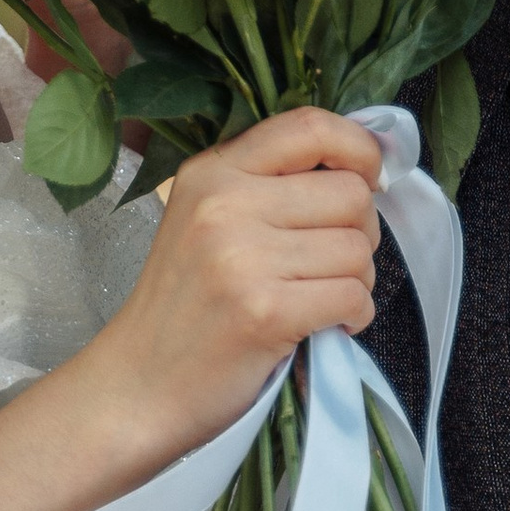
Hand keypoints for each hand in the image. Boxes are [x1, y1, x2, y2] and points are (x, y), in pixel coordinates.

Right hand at [88, 110, 382, 458]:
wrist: (139, 384)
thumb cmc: (184, 306)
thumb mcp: (205, 220)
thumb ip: (268, 185)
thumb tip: (363, 170)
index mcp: (211, 171)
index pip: (310, 126)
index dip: (360, 148)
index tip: (370, 177)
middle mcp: (224, 203)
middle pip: (350, 193)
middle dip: (361, 232)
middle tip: (332, 262)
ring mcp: (243, 257)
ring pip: (358, 249)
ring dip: (357, 280)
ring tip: (320, 298)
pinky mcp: (264, 311)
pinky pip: (353, 296)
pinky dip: (355, 315)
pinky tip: (326, 325)